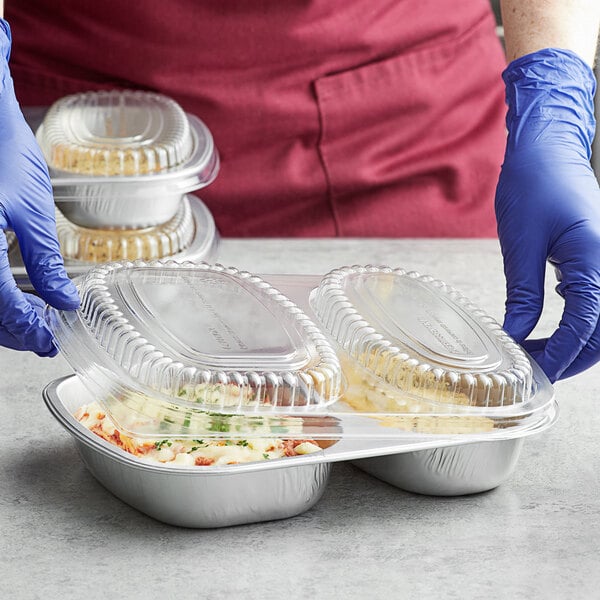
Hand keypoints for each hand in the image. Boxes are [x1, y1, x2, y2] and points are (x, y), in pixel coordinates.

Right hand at [0, 19, 78, 356]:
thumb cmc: (1, 150)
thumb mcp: (32, 211)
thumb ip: (45, 262)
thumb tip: (64, 301)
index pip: (1, 309)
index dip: (27, 330)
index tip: (49, 341)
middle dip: (11, 330)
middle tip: (41, 338)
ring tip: (29, 324)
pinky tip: (7, 299)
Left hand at [496, 48, 599, 381]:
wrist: (546, 148)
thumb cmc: (533, 185)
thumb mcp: (520, 242)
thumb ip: (523, 293)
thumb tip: (516, 335)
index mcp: (595, 260)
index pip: (585, 324)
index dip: (560, 354)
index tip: (534, 374)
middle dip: (571, 357)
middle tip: (534, 373)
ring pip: (599, 319)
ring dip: (573, 343)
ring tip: (535, 357)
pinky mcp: (594, 258)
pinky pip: (591, 301)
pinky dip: (574, 324)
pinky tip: (546, 332)